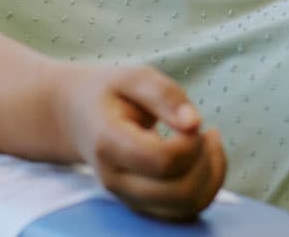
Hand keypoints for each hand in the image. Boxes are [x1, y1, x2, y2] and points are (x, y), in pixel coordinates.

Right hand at [56, 64, 225, 221]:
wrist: (77, 117)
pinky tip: (204, 157)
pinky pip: (185, 210)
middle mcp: (116, 180)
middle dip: (206, 161)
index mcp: (109, 144)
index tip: (189, 120)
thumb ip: (164, 95)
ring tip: (208, 142)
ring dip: (211, 176)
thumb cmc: (109, 93)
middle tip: (204, 132)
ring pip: (187, 207)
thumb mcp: (133, 77)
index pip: (163, 161)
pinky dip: (207, 187)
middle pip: (180, 192)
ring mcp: (128, 197)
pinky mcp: (143, 205)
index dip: (190, 143)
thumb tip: (194, 124)